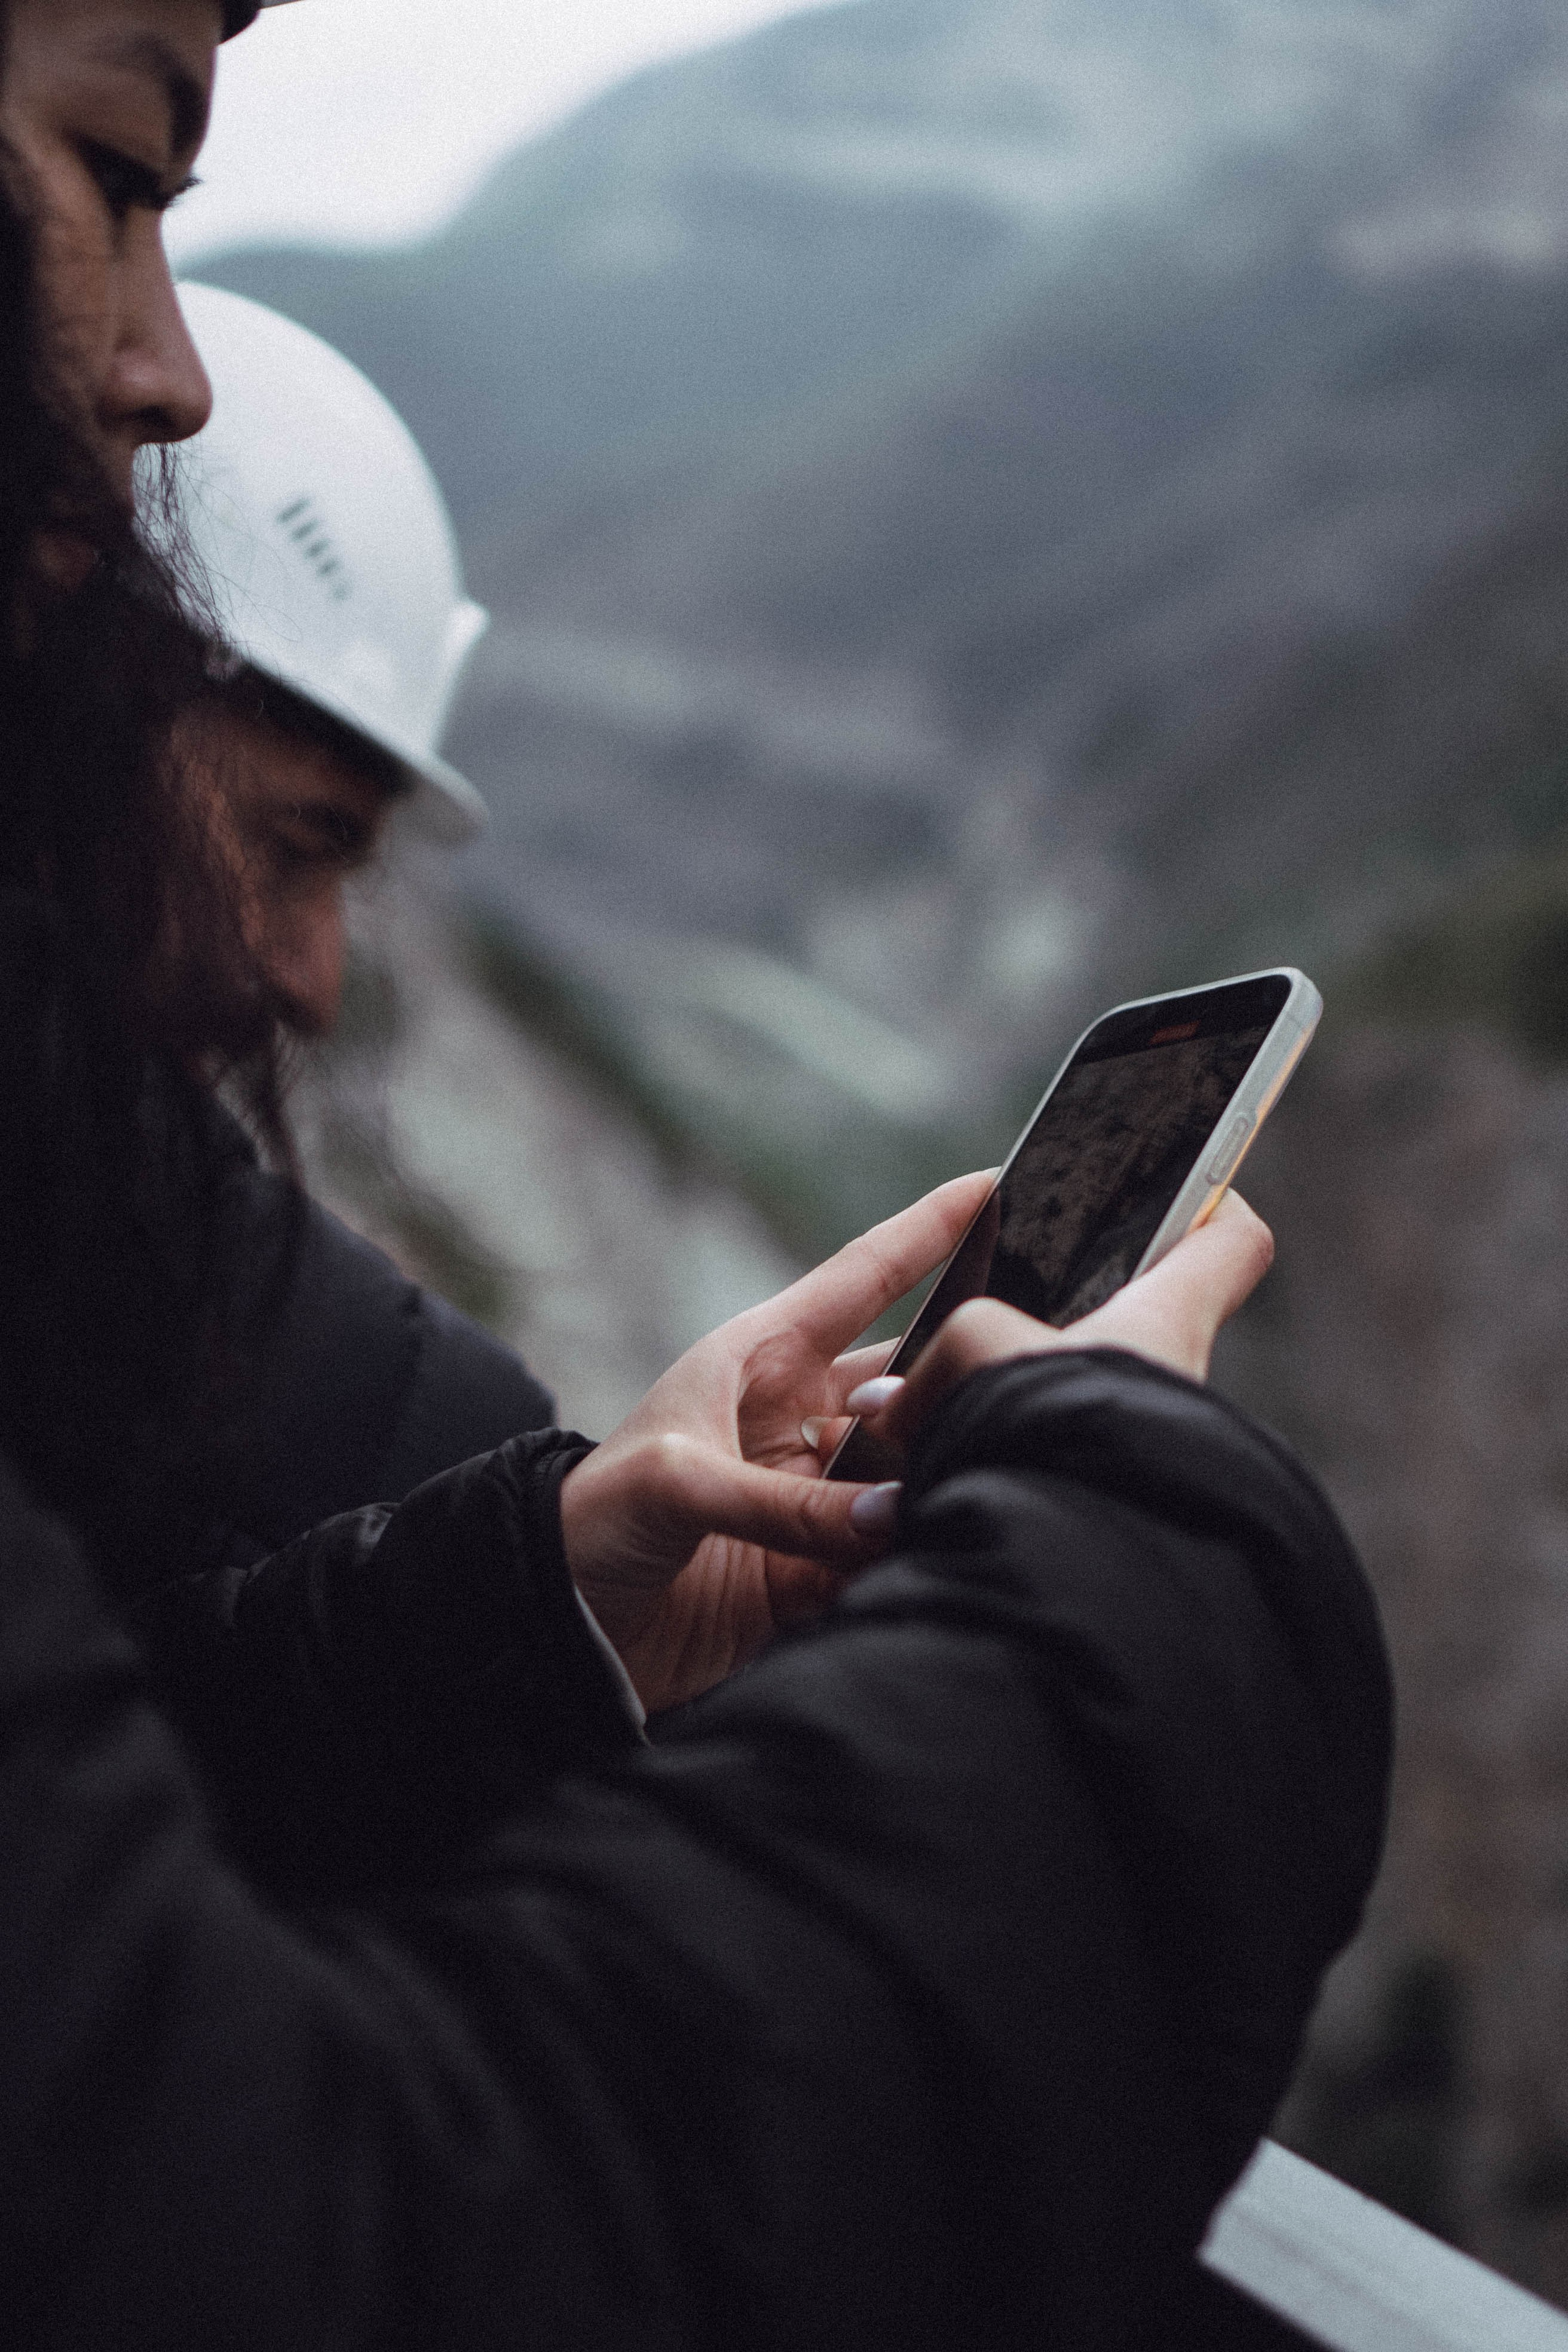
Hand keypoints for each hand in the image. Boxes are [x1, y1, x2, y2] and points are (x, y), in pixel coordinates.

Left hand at [559, 1171, 993, 1713]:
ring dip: (937, 1475)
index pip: (862, 1280)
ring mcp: (810, 1494)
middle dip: (961, 1375)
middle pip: (906, 1382)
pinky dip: (907, 1555)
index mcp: (760, 1359)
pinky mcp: (812, 1570)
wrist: (549, 1627)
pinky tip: (941, 1550)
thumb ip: (785, 1501)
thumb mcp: (678, 1483)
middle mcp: (797, 1419)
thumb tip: (889, 1512)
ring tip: (989, 1475)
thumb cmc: (589, 1519)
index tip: (993, 1183)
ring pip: (907, 1471)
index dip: (927, 1231)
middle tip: (1026, 1373)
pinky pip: (881, 1555)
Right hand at [821, 1190, 1274, 1461]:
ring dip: (1028, 1400)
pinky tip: (944, 1471)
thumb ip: (937, 1355)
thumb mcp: (978, 1350)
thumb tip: (884, 1407)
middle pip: (1142, 1323)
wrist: (1073, 1573)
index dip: (1212, 1196)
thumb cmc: (1047, 1436)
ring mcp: (1145, 1450)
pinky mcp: (1112, 1503)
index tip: (1184, 1182)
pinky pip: (1057, 1463)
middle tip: (1009, 1308)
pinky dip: (1009, 1459)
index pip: (1232, 1241)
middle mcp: (1172, 1386)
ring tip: (948, 1402)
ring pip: (1086, 1401)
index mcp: (1165, 1323)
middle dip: (1077, 1317)